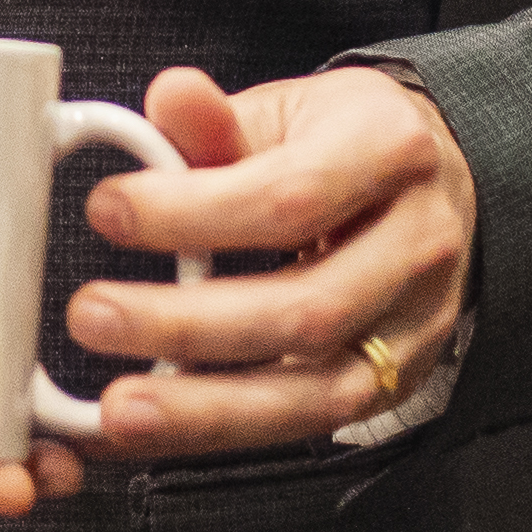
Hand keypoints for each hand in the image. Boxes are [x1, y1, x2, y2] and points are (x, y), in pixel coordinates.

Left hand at [62, 65, 473, 458]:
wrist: (438, 185)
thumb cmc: (349, 142)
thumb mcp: (291, 108)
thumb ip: (221, 118)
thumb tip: (169, 99)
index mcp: (390, 150)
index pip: (289, 197)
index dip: (192, 213)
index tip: (108, 211)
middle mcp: (418, 243)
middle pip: (304, 307)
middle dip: (187, 324)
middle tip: (93, 315)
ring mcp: (417, 323)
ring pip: (317, 389)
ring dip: (206, 408)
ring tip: (120, 408)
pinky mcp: (399, 379)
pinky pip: (312, 424)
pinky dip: (227, 432)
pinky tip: (160, 431)